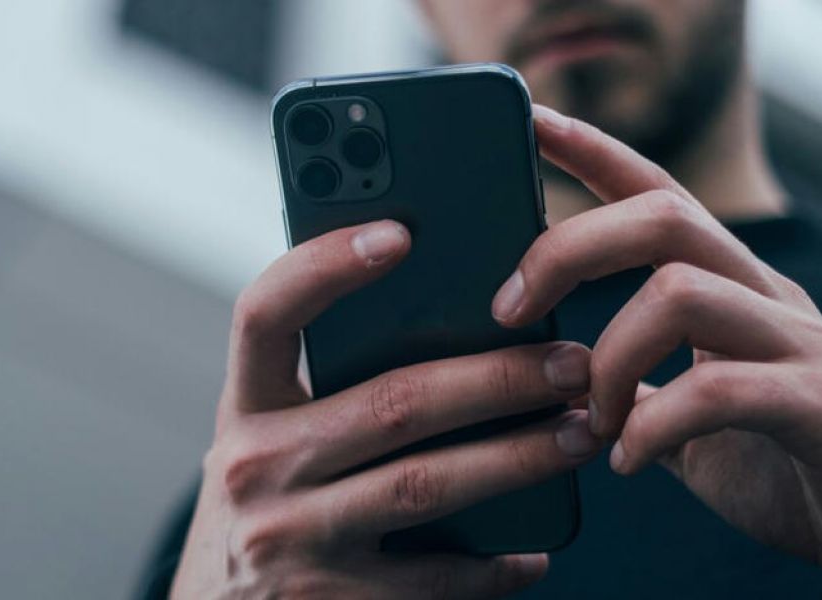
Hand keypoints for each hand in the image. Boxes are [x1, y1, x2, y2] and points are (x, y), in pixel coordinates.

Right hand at [171, 220, 601, 598]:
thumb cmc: (266, 505)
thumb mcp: (269, 438)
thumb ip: (324, 387)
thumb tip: (452, 322)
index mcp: (242, 407)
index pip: (264, 313)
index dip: (324, 266)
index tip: (399, 232)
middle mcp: (253, 467)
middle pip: (390, 402)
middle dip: (496, 377)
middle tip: (570, 363)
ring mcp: (289, 540)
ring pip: (425, 484)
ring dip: (517, 457)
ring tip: (579, 433)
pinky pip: (433, 579)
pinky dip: (493, 565)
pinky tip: (532, 550)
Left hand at [491, 104, 821, 596]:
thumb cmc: (780, 467)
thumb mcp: (685, 415)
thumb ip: (632, 382)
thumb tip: (549, 368)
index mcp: (730, 288)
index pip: (658, 194)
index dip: (594, 153)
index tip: (531, 122)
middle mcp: (767, 298)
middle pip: (663, 216)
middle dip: (567, 250)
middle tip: (508, 310)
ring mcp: (801, 346)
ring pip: (681, 291)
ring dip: (606, 357)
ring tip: (589, 419)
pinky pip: (719, 391)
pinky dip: (652, 426)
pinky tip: (627, 461)